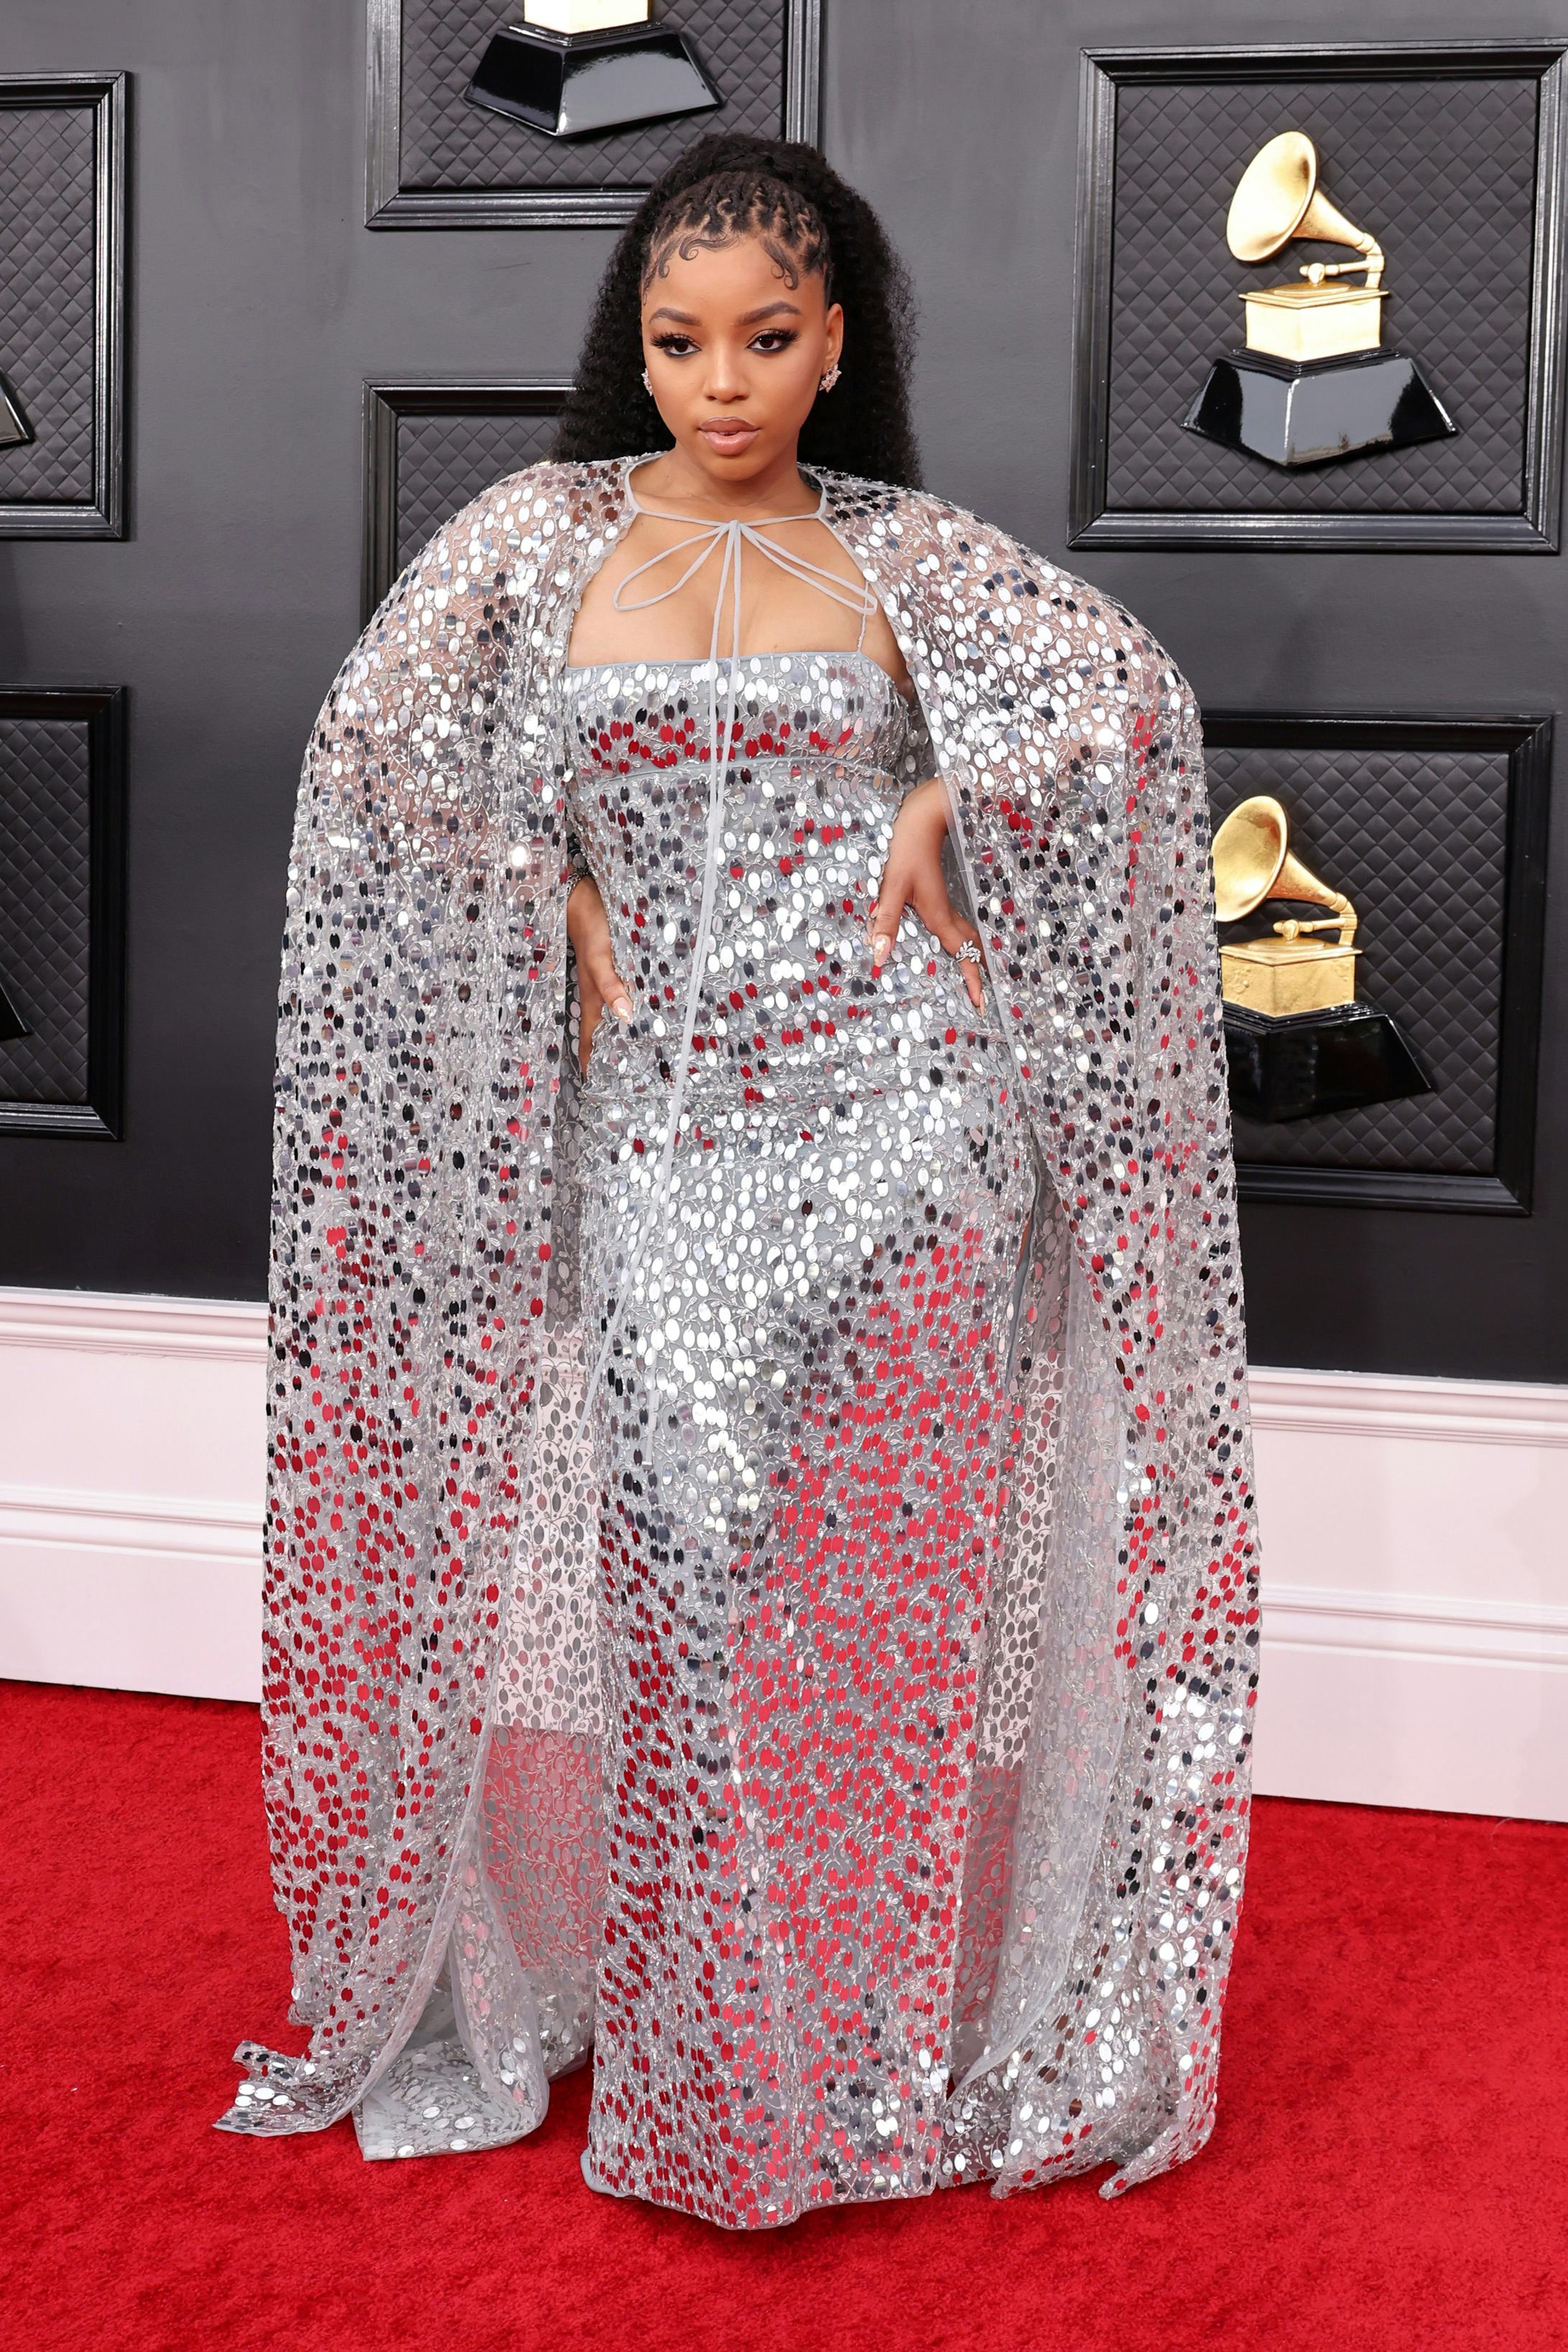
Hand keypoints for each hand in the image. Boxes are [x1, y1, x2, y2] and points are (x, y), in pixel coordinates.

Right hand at [566, 873, 632, 1076]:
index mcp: (593, 998)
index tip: (602, 1090)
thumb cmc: (592, 924)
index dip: (594, 1066)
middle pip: (601, 1035)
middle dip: (609, 1059)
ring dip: (618, 1038)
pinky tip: (639, 1016)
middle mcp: (596, 995)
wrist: (581, 893)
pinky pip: (616, 999)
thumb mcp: (601, 956)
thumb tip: (625, 1016)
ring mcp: (602, 983)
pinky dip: (625, 1014)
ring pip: (609, 1019)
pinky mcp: (609, 970)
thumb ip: (611, 985)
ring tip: (634, 1059)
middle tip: (625, 1084)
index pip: (591, 1042)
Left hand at [869, 777, 984, 1008]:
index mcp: (939, 917)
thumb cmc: (906, 851)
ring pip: (967, 936)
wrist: (924, 818)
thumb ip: (886, 923)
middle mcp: (947, 913)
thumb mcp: (892, 888)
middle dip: (979, 973)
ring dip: (974, 956)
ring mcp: (947, 903)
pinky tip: (959, 941)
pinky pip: (959, 925)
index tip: (981, 1003)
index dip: (973, 981)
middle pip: (970, 949)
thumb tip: (879, 957)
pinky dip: (965, 941)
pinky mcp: (941, 895)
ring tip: (981, 974)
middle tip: (985, 996)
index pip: (962, 956)